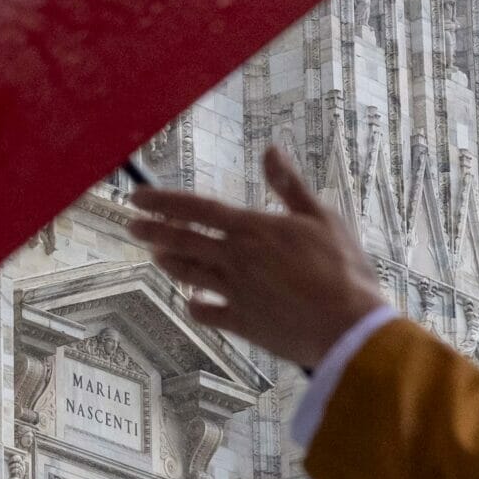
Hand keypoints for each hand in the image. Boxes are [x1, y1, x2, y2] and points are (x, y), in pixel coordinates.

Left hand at [128, 145, 388, 372]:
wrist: (348, 327)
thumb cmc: (342, 268)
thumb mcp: (321, 217)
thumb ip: (290, 185)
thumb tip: (270, 150)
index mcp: (252, 229)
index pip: (196, 209)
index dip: (163, 201)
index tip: (137, 197)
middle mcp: (235, 259)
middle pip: (182, 241)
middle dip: (153, 231)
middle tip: (131, 225)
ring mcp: (235, 293)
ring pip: (189, 275)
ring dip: (170, 263)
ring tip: (156, 255)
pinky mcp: (243, 324)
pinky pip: (208, 313)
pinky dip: (196, 306)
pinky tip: (191, 302)